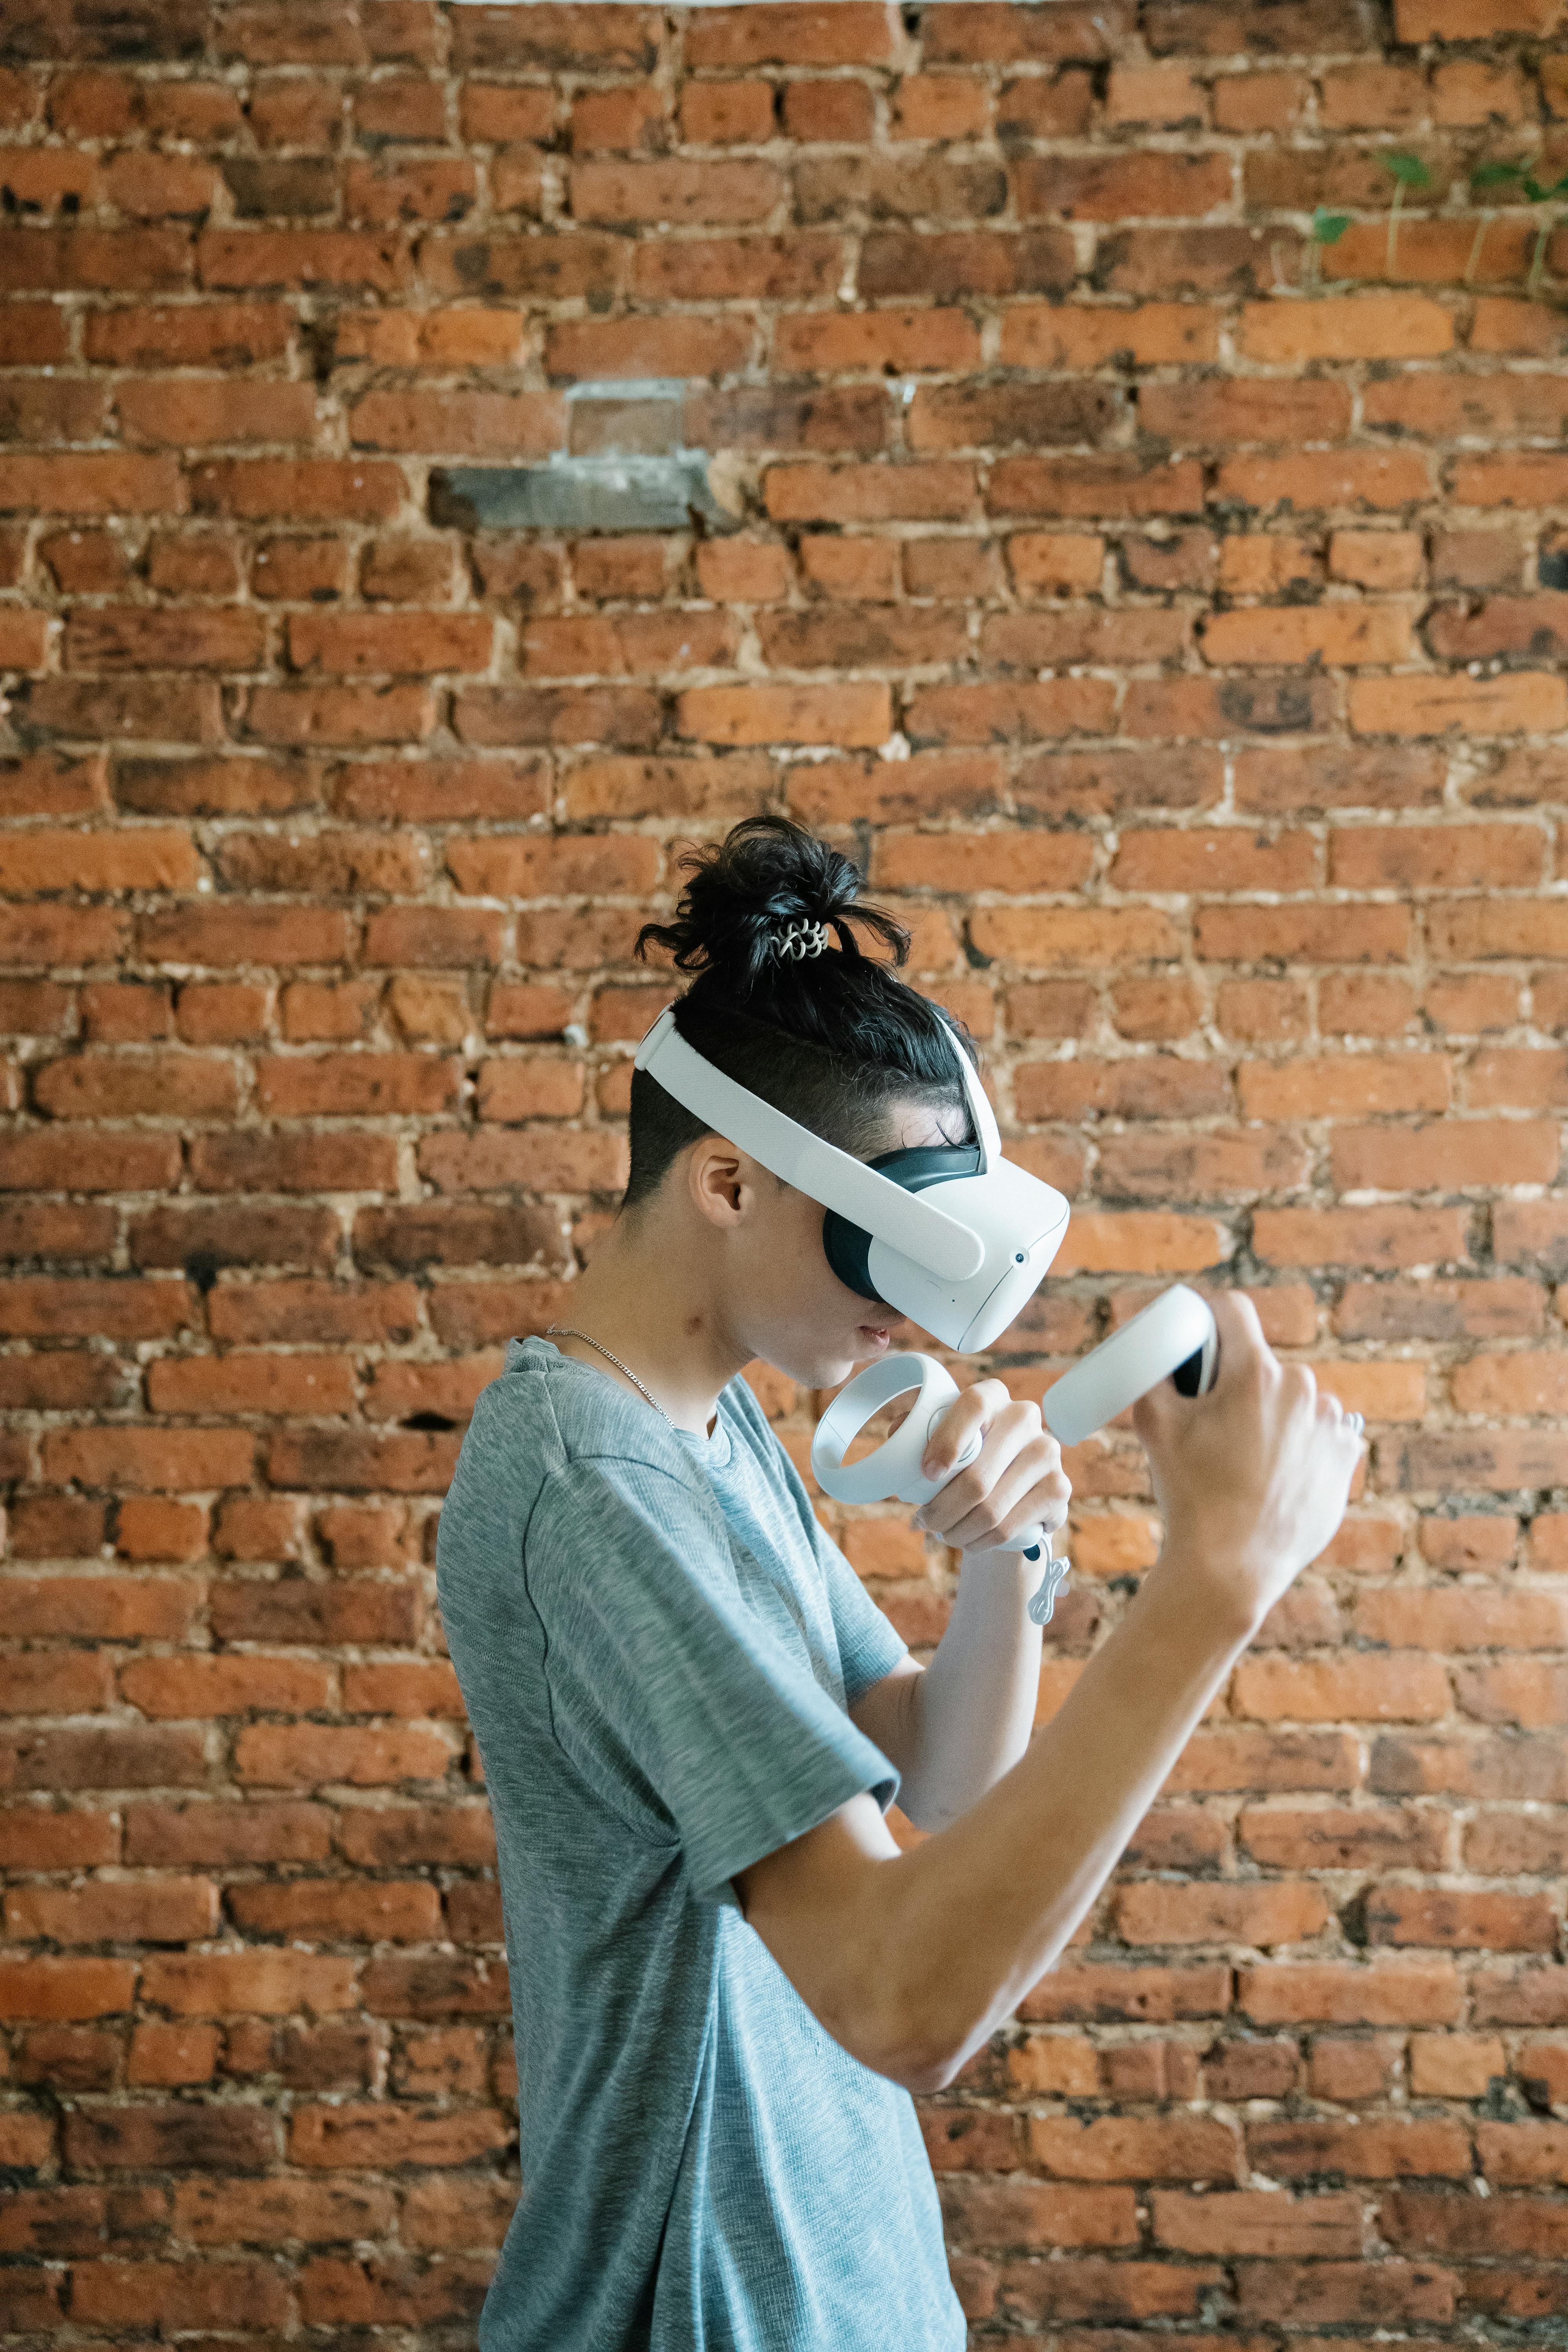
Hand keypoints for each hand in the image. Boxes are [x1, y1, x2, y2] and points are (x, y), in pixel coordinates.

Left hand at [892, 1378, 1071, 1558]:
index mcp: (992, 1395)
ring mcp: (1047, 1452)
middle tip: (923, 1521)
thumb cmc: (966, 1455)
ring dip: (957, 1531)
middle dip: (941, 1509)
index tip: (927, 1474)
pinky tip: (969, 1541)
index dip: (947, 1441)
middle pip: (978, 1476)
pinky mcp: (1060, 1488)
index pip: (973, 1407)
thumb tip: (896, 1436)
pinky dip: (980, 1542)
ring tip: (942, 1533)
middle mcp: (1025, 1417)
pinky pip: (1009, 1528)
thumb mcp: (941, 1436)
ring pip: (991, 1509)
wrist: (1013, 1485)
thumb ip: (916, 1430)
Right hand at [1132, 1288, 1363, 1633]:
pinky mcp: (1346, 1459)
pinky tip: (1274, 1476)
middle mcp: (1304, 1391)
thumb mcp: (1153, 1425)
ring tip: (1244, 1460)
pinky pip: (1320, 1434)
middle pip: (1263, 1363)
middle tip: (1213, 1423)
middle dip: (1237, 1383)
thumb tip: (1154, 1347)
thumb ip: (1153, 1372)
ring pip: (1294, 1400)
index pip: (1233, 1310)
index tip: (1197, 1336)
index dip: (1208, 1315)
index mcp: (1255, 1374)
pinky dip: (1299, 1445)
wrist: (1231, 1568)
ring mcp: (1331, 1426)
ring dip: (1273, 1415)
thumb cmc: (1190, 1495)